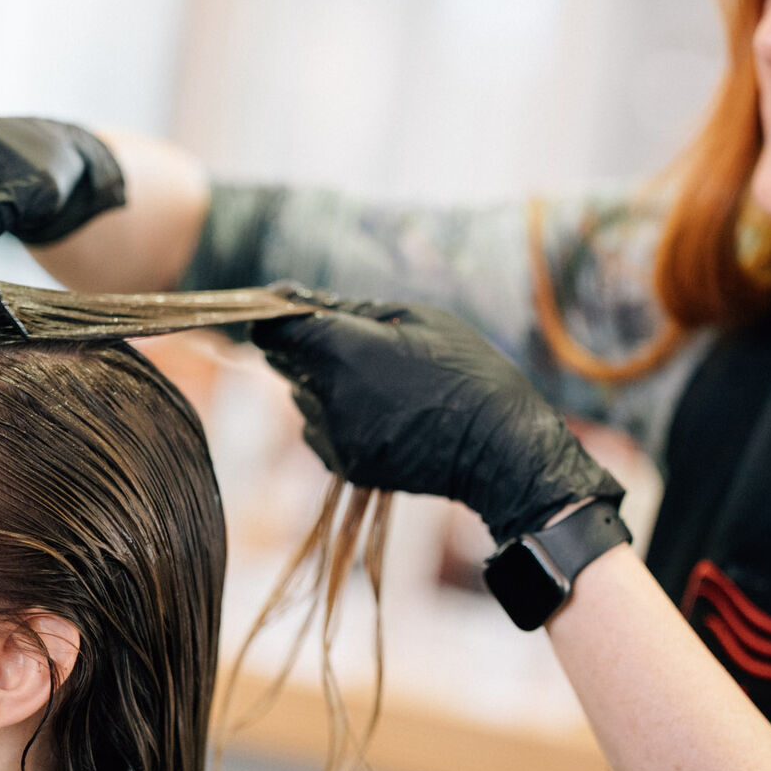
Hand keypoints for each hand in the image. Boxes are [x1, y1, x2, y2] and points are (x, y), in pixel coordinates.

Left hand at [251, 292, 622, 543]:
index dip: (273, 313)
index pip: (274, 329)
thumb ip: (355, 310)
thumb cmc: (467, 371)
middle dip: (304, 346)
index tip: (285, 306)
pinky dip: (334, 416)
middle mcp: (329, 397)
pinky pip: (319, 430)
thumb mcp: (420, 318)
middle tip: (346, 338)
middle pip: (286, 362)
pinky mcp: (345, 465)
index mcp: (345, 352)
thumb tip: (309, 305)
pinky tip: (379, 410)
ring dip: (323, 382)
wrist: (497, 447)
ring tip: (378, 379)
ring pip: (303, 397)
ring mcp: (335, 436)